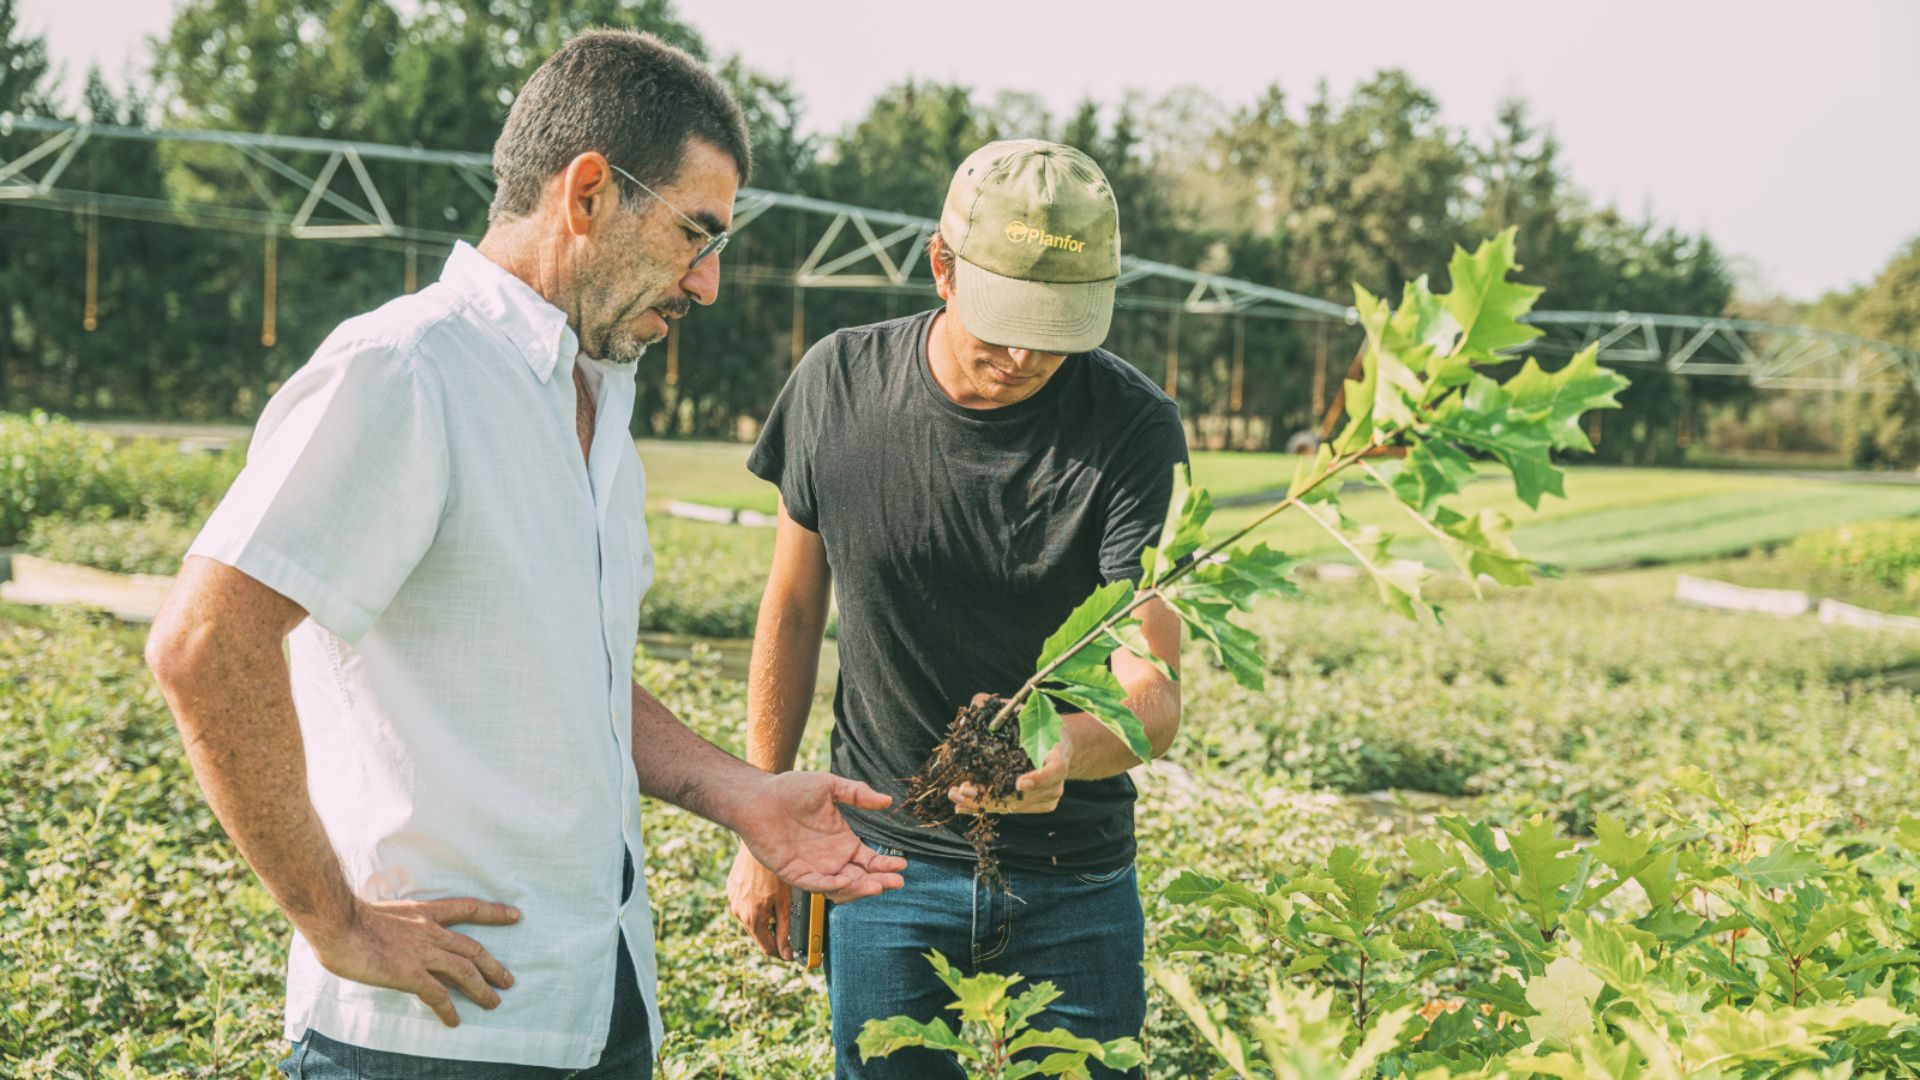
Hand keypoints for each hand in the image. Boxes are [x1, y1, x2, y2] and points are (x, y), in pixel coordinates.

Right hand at [304, 896, 519, 1027]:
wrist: (337, 922)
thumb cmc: (347, 916)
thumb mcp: (382, 912)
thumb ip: (396, 924)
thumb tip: (393, 936)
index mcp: (423, 912)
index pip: (467, 908)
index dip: (493, 912)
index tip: (515, 915)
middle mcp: (429, 931)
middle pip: (473, 948)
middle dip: (493, 964)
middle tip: (509, 979)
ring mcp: (422, 953)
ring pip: (464, 971)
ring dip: (481, 988)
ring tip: (494, 1002)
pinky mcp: (410, 974)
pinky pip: (438, 994)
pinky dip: (448, 1009)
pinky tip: (454, 1021)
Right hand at [727, 843, 793, 960]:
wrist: (759, 843)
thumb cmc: (775, 872)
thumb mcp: (785, 903)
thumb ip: (784, 930)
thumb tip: (787, 953)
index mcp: (753, 919)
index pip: (766, 948)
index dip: (781, 953)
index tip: (791, 954)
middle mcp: (738, 912)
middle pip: (758, 934)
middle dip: (773, 935)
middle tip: (788, 930)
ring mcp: (733, 900)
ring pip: (750, 919)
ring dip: (764, 919)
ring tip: (778, 907)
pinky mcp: (731, 889)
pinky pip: (744, 904)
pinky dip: (755, 905)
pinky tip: (765, 894)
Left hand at [730, 772, 907, 903]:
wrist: (758, 796)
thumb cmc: (790, 789)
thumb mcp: (830, 787)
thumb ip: (858, 794)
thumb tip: (888, 801)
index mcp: (843, 842)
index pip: (870, 860)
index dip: (886, 865)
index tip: (903, 865)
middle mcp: (831, 859)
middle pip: (861, 878)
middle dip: (880, 881)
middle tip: (896, 882)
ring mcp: (813, 868)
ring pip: (841, 887)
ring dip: (859, 888)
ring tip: (877, 884)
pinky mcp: (794, 873)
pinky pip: (815, 884)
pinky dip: (831, 885)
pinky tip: (846, 880)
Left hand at [951, 723, 1071, 814]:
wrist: (1054, 744)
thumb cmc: (1032, 725)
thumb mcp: (1017, 712)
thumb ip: (991, 710)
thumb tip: (964, 722)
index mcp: (1057, 755)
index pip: (1054, 770)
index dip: (1038, 778)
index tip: (1019, 782)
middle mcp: (1056, 780)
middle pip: (1025, 795)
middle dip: (992, 794)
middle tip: (965, 790)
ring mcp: (1049, 796)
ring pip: (1014, 805)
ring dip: (983, 802)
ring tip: (957, 795)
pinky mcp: (1040, 805)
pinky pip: (1011, 810)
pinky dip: (987, 807)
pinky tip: (963, 805)